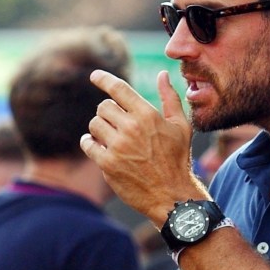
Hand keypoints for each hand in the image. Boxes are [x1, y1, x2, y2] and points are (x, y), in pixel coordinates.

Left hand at [80, 69, 204, 224]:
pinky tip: (96, 145)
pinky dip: (89, 143)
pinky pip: (88, 144)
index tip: (94, 75)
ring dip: (99, 129)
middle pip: (103, 107)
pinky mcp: (107, 164)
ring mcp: (118, 146)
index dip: (103, 79)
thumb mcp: (181, 126)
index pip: (118, 88)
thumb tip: (162, 74)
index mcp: (147, 115)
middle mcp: (131, 128)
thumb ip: (170, 98)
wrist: (172, 195)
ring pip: (94, 124)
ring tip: (110, 137)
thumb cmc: (178, 159)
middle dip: (108, 113)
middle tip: (116, 124)